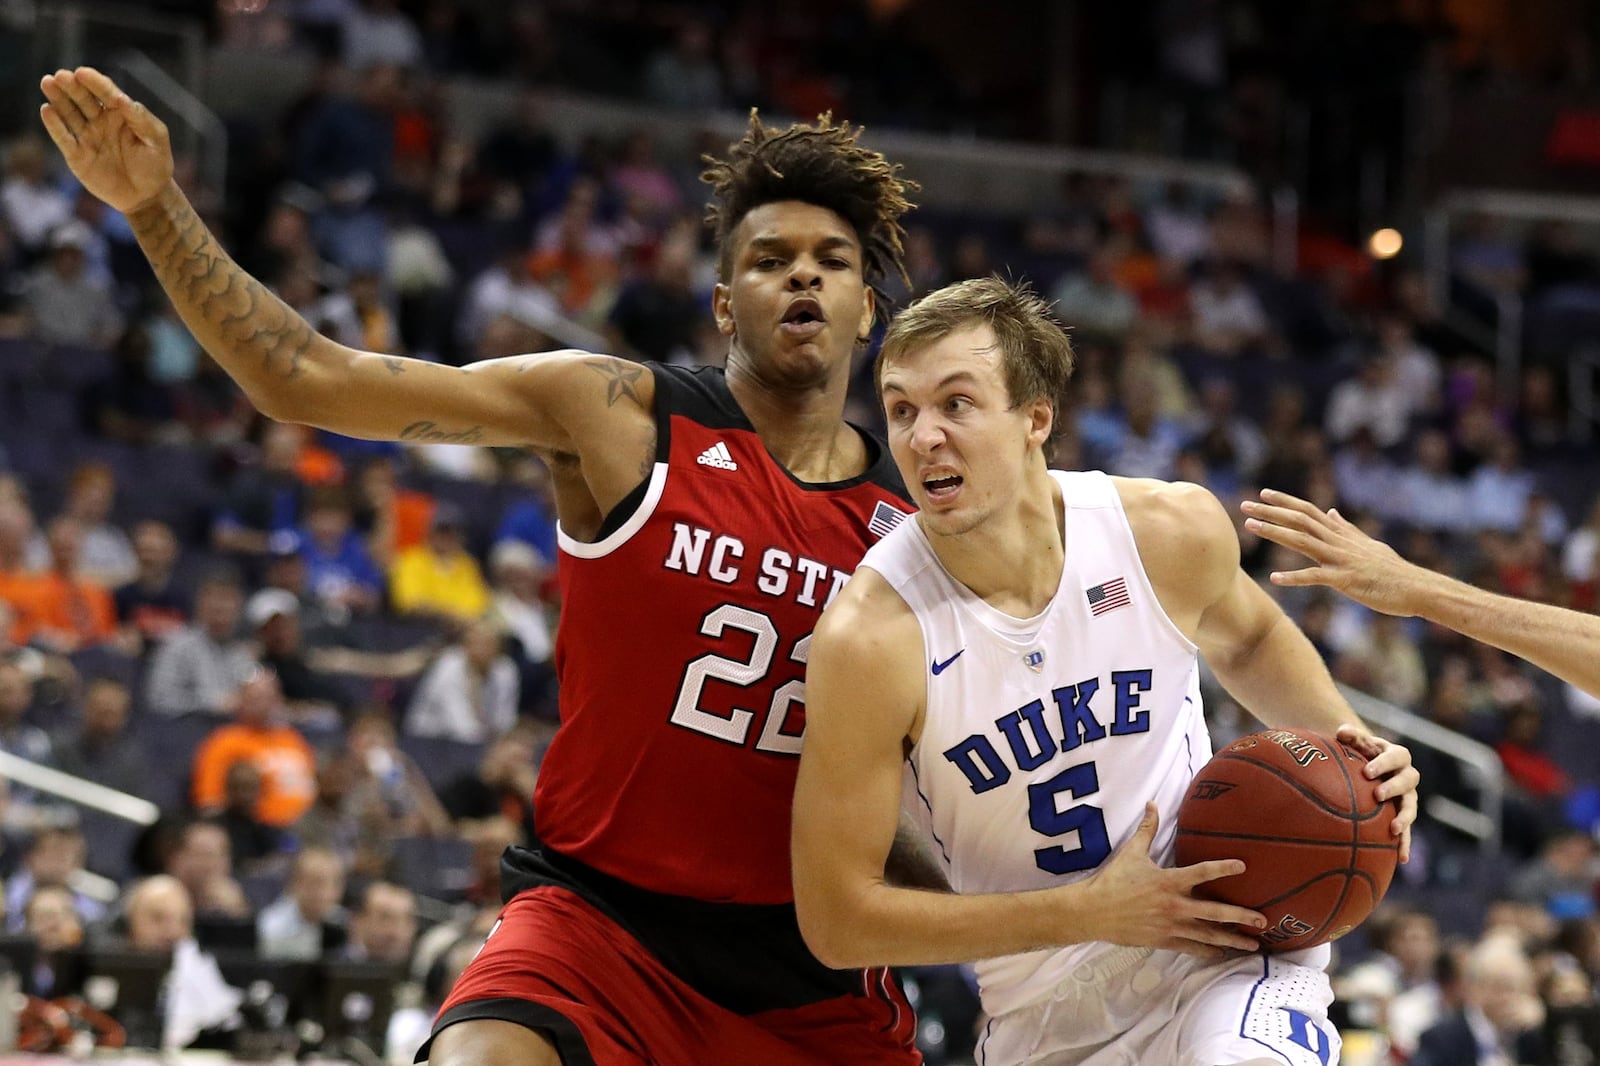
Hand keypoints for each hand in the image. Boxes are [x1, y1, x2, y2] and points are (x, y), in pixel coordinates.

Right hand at [40, 67, 174, 214]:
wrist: (147, 196)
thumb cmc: (155, 165)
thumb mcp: (156, 140)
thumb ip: (141, 119)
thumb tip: (122, 99)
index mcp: (120, 114)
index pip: (106, 93)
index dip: (94, 82)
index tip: (82, 73)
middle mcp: (100, 121)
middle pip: (83, 99)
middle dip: (72, 86)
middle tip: (61, 76)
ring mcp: (87, 136)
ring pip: (69, 113)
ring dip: (58, 98)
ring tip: (48, 83)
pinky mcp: (76, 155)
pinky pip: (63, 138)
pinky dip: (54, 125)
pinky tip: (47, 110)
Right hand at [1080, 803, 1265, 956]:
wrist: (1094, 911)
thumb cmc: (1113, 880)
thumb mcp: (1131, 852)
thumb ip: (1147, 829)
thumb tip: (1153, 803)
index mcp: (1169, 881)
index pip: (1202, 872)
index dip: (1223, 868)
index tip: (1243, 866)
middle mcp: (1175, 905)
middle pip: (1214, 912)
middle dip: (1240, 916)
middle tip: (1262, 920)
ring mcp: (1171, 925)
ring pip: (1208, 935)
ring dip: (1232, 940)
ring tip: (1253, 945)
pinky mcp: (1163, 940)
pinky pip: (1191, 947)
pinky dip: (1208, 951)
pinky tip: (1222, 954)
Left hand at [1241, 489, 1427, 615]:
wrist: (1416, 588)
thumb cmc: (1391, 570)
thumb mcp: (1366, 544)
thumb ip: (1346, 529)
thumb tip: (1332, 511)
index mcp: (1340, 534)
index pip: (1308, 511)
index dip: (1285, 502)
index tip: (1263, 494)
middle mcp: (1337, 542)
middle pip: (1299, 521)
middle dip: (1270, 512)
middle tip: (1244, 505)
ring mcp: (1340, 560)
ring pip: (1302, 542)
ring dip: (1275, 533)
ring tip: (1251, 526)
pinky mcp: (1345, 580)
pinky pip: (1316, 578)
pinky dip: (1295, 578)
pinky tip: (1275, 578)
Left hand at [1336, 724, 1419, 863]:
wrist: (1367, 766)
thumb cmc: (1360, 752)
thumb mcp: (1356, 742)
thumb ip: (1351, 735)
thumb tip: (1341, 731)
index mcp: (1397, 756)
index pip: (1397, 756)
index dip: (1384, 763)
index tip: (1367, 772)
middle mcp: (1406, 776)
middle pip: (1409, 780)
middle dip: (1394, 787)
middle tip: (1377, 795)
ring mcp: (1407, 797)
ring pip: (1411, 807)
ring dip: (1405, 818)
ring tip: (1394, 829)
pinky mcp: (1402, 815)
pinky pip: (1407, 831)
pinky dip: (1405, 844)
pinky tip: (1401, 859)